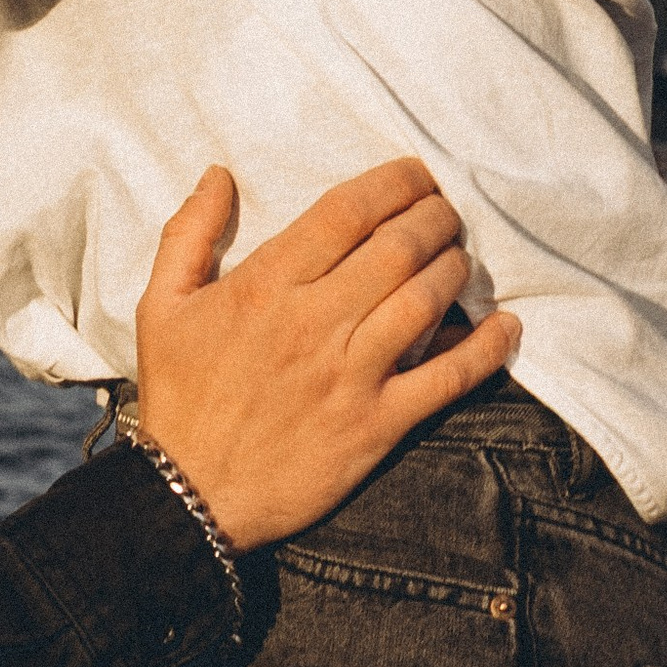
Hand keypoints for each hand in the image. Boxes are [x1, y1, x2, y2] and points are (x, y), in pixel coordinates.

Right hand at [131, 157, 519, 556]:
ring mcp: (351, 374)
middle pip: (397, 248)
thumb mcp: (160, 305)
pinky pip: (446, 379)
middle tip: (447, 209)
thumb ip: (187, 233)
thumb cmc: (178, 396)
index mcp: (265, 286)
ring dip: (455, 267)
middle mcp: (314, 322)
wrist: (190, 492)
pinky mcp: (377, 423)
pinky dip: (484, 348)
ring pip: (425, 301)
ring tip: (461, 255)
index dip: (393, 183)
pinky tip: (506, 325)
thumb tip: (217, 174)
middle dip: (434, 216)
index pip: (346, 213)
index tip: (416, 174)